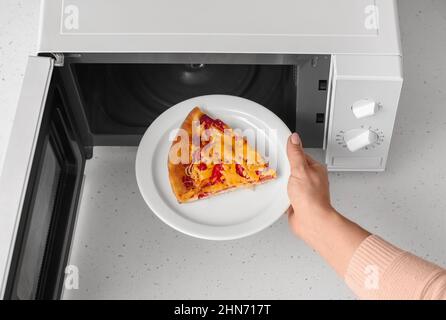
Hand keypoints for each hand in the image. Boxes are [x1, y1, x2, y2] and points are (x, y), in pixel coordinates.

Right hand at [286, 133, 369, 275]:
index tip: (278, 150)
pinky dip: (280, 195)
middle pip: (292, 168)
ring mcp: (303, 191)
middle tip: (274, 167)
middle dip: (283, 169)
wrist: (311, 222)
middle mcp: (310, 180)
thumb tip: (294, 138)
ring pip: (288, 182)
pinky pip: (284, 194)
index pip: (299, 155)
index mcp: (315, 169)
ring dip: (281, 183)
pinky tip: (276, 194)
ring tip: (275, 182)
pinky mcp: (296, 202)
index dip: (288, 153)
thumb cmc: (311, 198)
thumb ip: (295, 154)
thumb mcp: (300, 170)